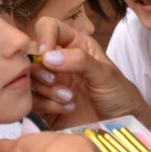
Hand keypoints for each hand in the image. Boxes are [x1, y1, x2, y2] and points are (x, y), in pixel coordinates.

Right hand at [30, 17, 148, 125]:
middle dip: (41, 68)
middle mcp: (58, 61)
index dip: (43, 35)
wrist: (120, 125)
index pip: (49, 27)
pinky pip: (32, 100)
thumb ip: (80, 61)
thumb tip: (48, 56)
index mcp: (74, 45)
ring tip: (69, 98)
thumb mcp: (105, 74)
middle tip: (55, 80)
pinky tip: (67, 108)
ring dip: (46, 89)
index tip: (46, 53)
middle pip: (32, 54)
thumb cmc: (119, 95)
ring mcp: (51, 83)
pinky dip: (47, 105)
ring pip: (30, 78)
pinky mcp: (45, 104)